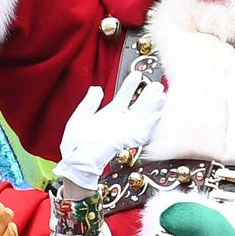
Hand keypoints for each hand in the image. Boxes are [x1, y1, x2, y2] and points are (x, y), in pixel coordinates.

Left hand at [53, 72, 165, 189]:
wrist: (74, 160)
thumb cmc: (76, 144)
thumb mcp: (80, 117)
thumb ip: (89, 103)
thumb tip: (96, 88)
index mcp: (109, 116)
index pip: (123, 97)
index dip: (130, 86)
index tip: (137, 74)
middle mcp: (119, 123)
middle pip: (138, 107)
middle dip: (148, 96)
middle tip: (157, 85)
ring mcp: (124, 132)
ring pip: (142, 117)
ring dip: (152, 107)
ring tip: (160, 96)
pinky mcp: (125, 141)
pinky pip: (142, 133)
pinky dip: (150, 125)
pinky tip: (157, 115)